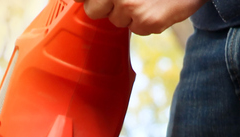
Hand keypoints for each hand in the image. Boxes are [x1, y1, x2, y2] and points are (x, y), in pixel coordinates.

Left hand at [77, 0, 205, 35]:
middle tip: (126, 0)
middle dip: (105, 8)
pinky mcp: (146, 21)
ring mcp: (131, 7)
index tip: (91, 4)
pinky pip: (136, 30)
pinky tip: (158, 9)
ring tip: (147, 0)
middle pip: (93, 10)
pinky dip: (146, 23)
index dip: (89, 2)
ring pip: (116, 21)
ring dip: (129, 14)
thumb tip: (81, 1)